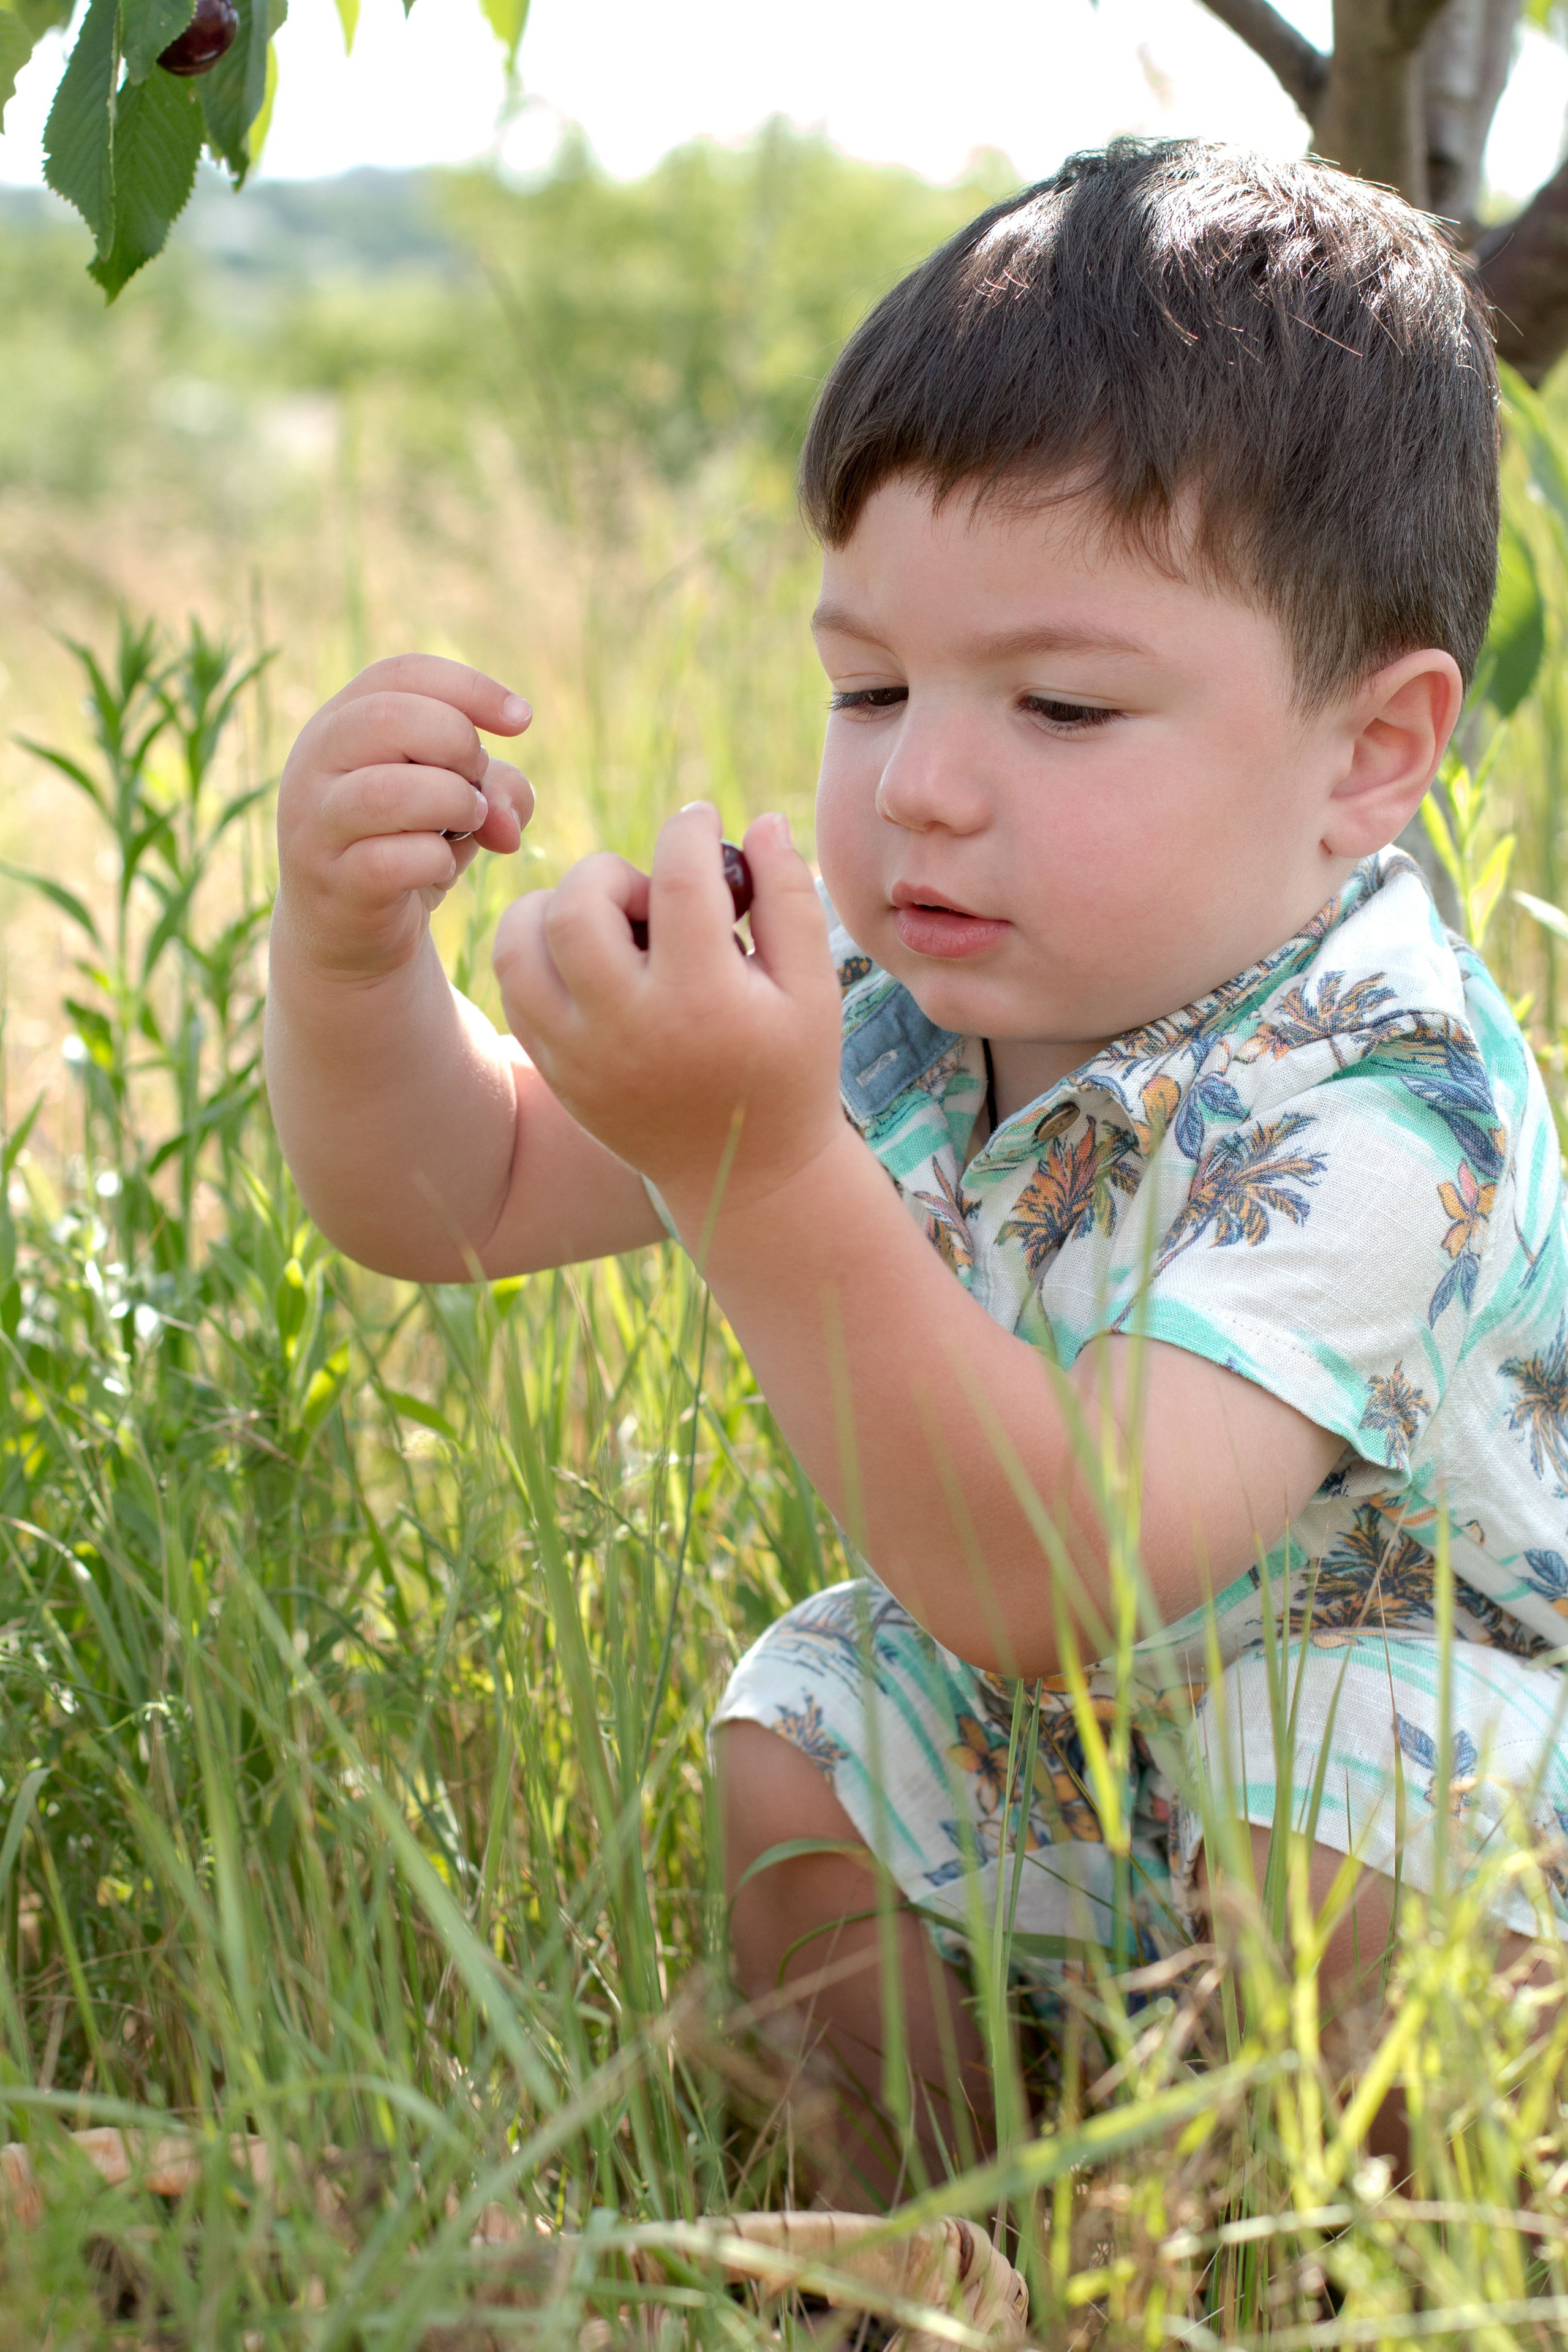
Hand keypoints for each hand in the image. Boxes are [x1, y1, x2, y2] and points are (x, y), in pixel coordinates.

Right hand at [275, 654, 535, 981]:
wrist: (356, 937)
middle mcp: (313, 763)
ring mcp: (314, 824)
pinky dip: (436, 860)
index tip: (522, 721)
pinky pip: (391, 860)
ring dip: (453, 802)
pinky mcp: (331, 883)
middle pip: (391, 716)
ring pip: (387, 790)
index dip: (470, 688)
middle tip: (476, 785)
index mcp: (340, 722)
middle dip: (459, 745)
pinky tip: (440, 867)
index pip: (401, 673)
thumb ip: (496, 788)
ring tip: (469, 823)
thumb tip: (503, 816)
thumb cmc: (409, 848)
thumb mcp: (460, 804)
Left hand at [492, 804, 845, 1224]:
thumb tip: (761, 821)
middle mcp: (630, 1028)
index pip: (679, 880)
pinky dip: (539, 950)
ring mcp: (580, 1053)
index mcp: (704, 1002)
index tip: (700, 820)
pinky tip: (590, 960)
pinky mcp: (554, 1068)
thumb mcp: (812, 989)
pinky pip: (514, 982)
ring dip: (559, 906)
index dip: (690, 830)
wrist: (744, 1173)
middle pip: (580, 903)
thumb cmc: (788, 1068)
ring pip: (522, 940)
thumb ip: (788, 899)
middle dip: (616, 872)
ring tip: (610, 925)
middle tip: (655, 898)